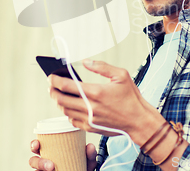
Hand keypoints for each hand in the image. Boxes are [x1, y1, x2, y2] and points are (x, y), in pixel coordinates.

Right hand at [29, 139, 97, 170]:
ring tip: (52, 170)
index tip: (37, 144)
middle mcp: (45, 163)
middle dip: (38, 162)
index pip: (37, 147)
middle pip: (33, 161)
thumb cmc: (82, 166)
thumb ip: (89, 155)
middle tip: (51, 166)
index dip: (34, 144)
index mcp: (51, 152)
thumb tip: (89, 146)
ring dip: (42, 169)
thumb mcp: (87, 161)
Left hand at [48, 60, 164, 145]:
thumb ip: (102, 67)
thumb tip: (85, 62)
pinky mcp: (90, 128)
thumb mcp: (121, 75)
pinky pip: (72, 120)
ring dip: (59, 102)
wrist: (138, 121)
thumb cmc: (131, 98)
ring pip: (65, 110)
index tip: (51, 76)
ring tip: (59, 95)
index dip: (55, 80)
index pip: (67, 85)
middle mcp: (90, 107)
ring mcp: (89, 119)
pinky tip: (71, 107)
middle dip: (53, 91)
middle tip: (51, 86)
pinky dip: (68, 113)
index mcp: (96, 92)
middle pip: (61, 99)